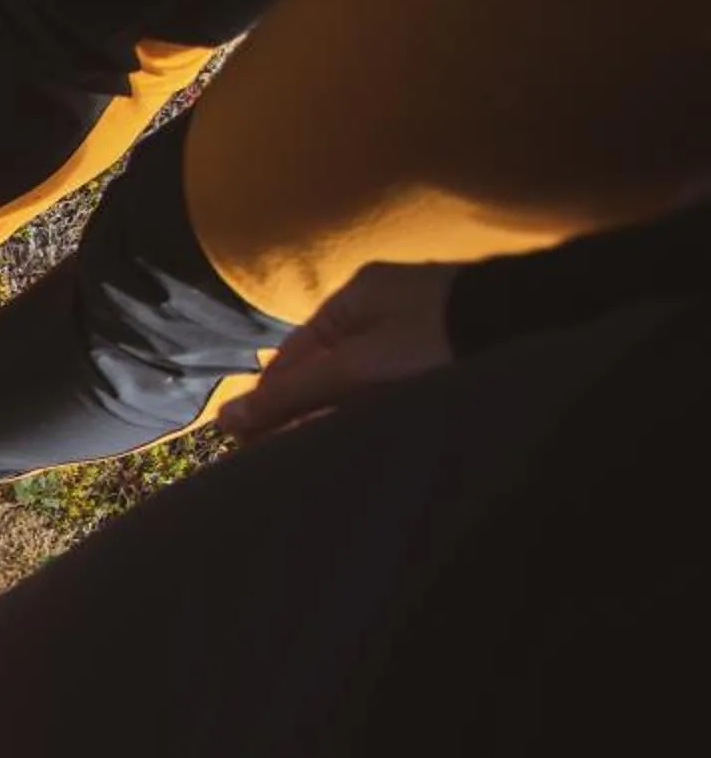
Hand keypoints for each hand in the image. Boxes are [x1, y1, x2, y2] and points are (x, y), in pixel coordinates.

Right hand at [217, 259, 458, 442]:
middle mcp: (381, 309)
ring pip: (359, 381)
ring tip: (323, 455)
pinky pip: (392, 386)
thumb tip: (224, 418)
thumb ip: (293, 394)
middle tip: (285, 458)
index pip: (291, 356)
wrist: (533, 325)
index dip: (269, 399)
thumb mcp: (357, 367)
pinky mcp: (445, 354)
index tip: (251, 442)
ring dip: (339, 414)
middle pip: (325, 370)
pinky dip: (375, 410)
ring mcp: (416, 331)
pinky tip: (368, 436)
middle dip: (303, 411)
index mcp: (352, 299)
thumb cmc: (437, 339)